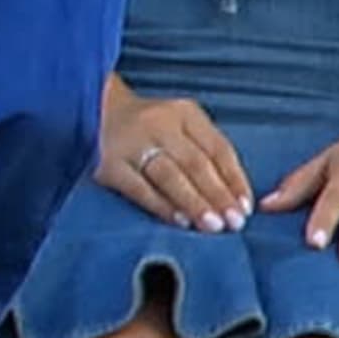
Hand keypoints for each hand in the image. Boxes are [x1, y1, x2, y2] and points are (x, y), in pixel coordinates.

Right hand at [98, 89, 254, 231]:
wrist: (92, 110)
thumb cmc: (148, 127)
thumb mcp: (180, 125)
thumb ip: (204, 152)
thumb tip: (233, 198)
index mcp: (184, 113)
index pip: (217, 148)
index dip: (235, 179)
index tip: (246, 208)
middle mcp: (158, 123)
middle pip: (195, 162)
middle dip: (218, 195)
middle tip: (234, 223)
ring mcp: (132, 142)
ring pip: (170, 175)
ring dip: (194, 202)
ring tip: (213, 226)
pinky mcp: (108, 162)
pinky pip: (139, 187)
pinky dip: (161, 205)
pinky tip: (179, 221)